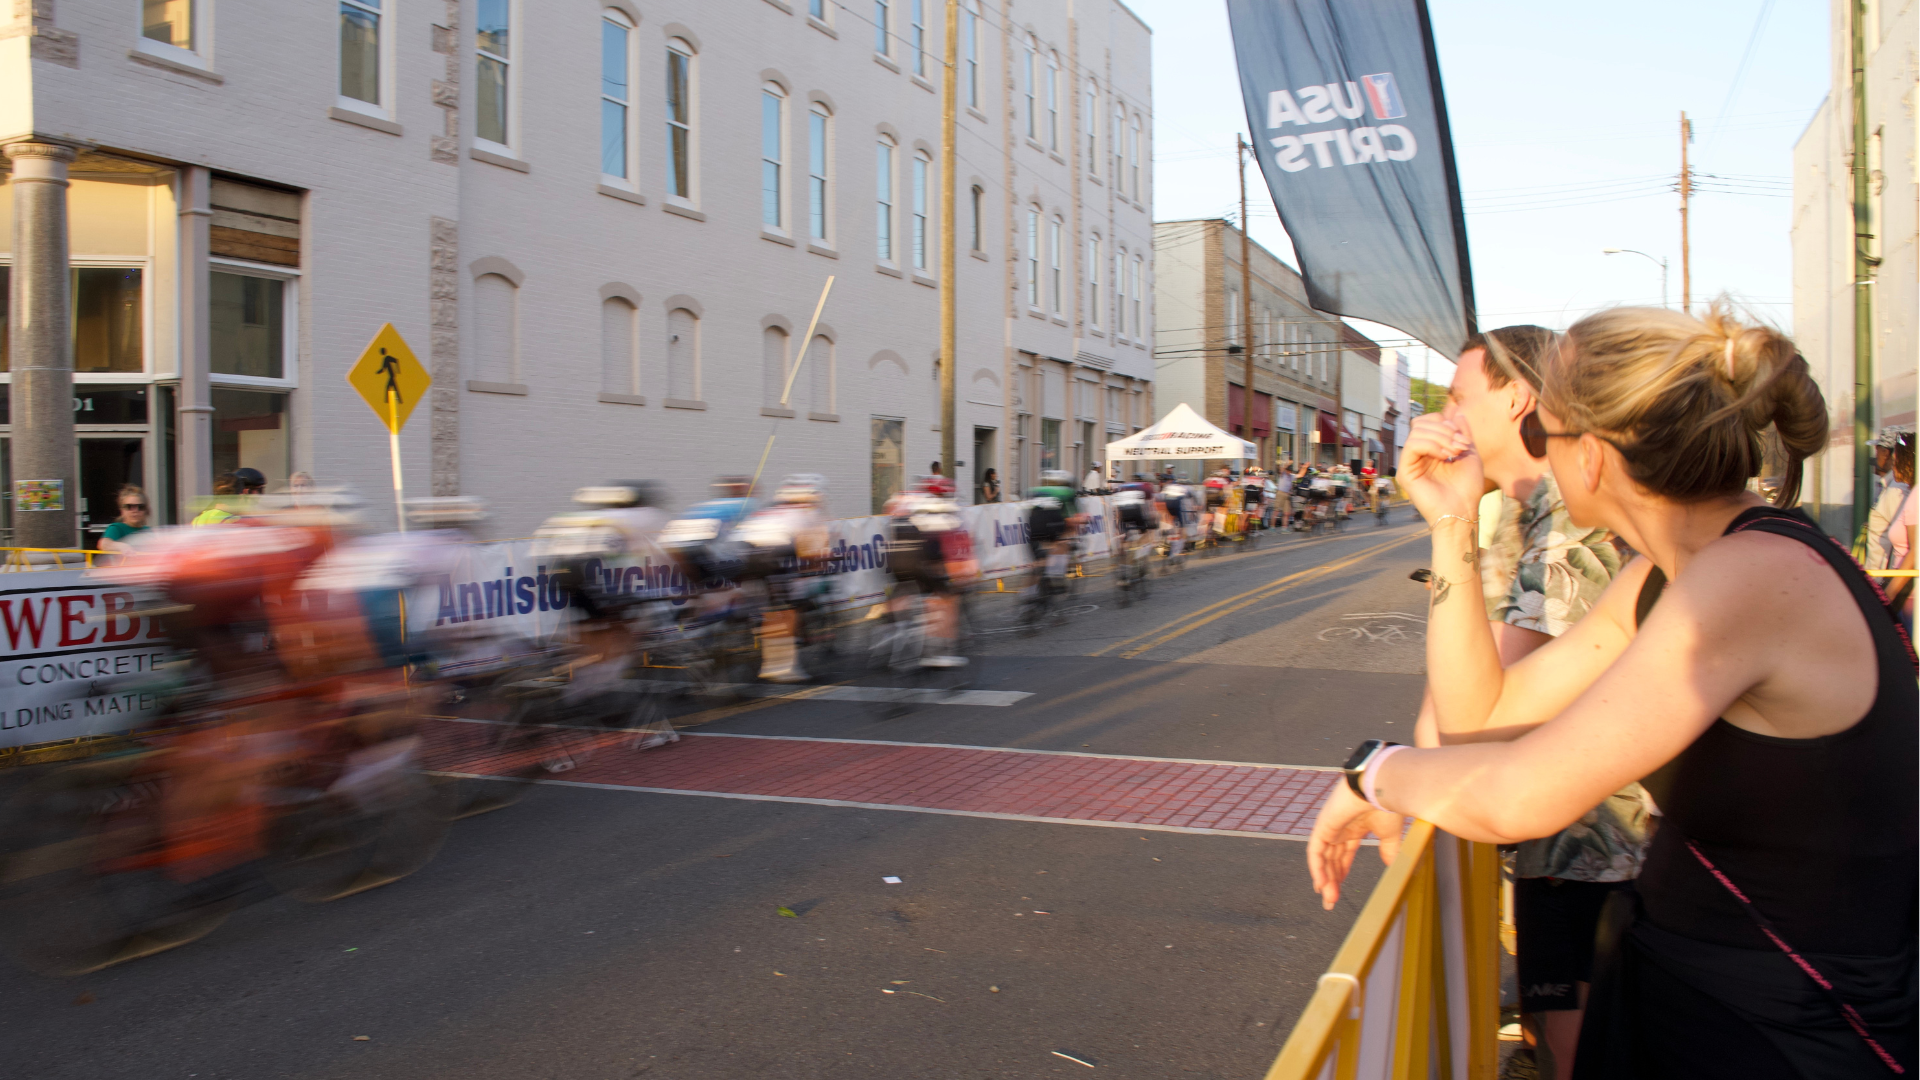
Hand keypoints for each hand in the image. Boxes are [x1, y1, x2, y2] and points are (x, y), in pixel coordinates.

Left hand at [1307, 782, 1405, 910]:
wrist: (1382, 787)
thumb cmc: (1388, 804)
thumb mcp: (1390, 834)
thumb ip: (1388, 850)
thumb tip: (1392, 867)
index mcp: (1355, 828)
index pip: (1343, 855)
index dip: (1341, 873)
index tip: (1339, 892)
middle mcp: (1340, 828)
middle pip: (1331, 859)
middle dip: (1331, 881)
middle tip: (1331, 903)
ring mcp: (1330, 826)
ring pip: (1323, 858)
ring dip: (1325, 880)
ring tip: (1329, 900)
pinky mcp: (1323, 826)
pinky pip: (1315, 851)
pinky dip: (1317, 868)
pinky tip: (1321, 885)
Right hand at [1397, 413, 1485, 526]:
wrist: (1462, 511)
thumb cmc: (1467, 488)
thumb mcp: (1469, 453)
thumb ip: (1462, 432)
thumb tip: (1456, 411)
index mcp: (1431, 449)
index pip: (1429, 422)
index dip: (1446, 423)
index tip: (1464, 440)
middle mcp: (1418, 454)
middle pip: (1421, 423)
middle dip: (1445, 430)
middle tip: (1461, 447)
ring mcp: (1410, 463)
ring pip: (1417, 432)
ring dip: (1441, 438)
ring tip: (1455, 453)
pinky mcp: (1405, 472)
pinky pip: (1412, 446)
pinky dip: (1431, 445)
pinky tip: (1444, 456)